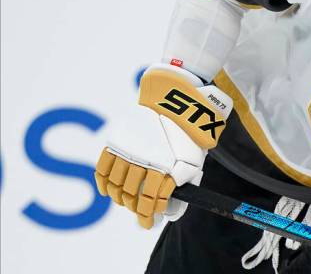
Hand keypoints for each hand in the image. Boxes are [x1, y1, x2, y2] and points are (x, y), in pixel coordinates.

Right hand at [94, 64, 231, 227]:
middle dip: (136, 209)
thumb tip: (171, 207)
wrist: (176, 102)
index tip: (148, 222)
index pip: (151, 200)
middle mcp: (144, 160)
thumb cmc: (189, 135)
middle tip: (139, 215)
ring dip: (120, 198)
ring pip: (117, 185)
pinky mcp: (117, 141)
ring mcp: (129, 150)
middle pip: (133, 195)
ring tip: (126, 203)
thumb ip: (183, 184)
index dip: (148, 215)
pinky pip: (103, 167)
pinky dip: (104, 183)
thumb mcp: (194, 161)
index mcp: (166, 166)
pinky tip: (108, 191)